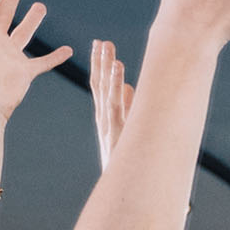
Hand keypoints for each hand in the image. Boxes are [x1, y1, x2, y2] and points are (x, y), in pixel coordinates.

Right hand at [88, 39, 134, 169]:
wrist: (125, 187)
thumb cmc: (128, 160)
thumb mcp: (129, 129)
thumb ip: (129, 107)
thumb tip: (130, 87)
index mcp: (106, 117)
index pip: (100, 86)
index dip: (100, 65)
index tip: (100, 45)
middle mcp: (105, 118)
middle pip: (99, 84)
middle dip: (100, 62)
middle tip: (102, 41)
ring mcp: (109, 124)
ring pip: (105, 90)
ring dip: (107, 67)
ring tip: (107, 47)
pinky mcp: (117, 130)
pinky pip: (115, 103)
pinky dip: (115, 84)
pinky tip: (118, 68)